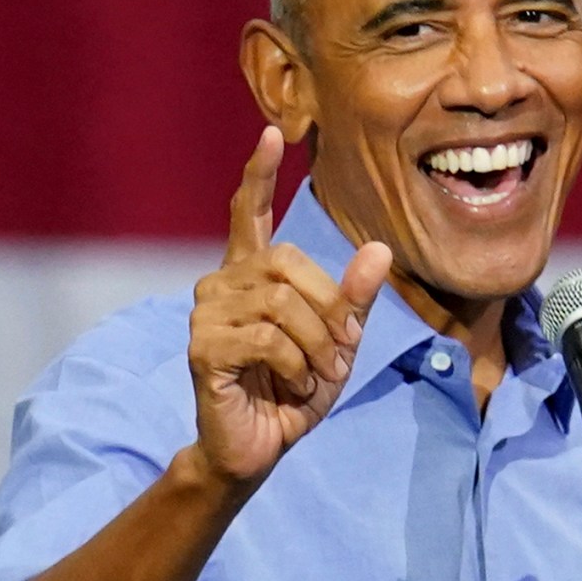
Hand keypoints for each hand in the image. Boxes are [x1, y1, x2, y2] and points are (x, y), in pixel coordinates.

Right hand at [185, 126, 392, 489]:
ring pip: (281, 304)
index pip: (248, 213)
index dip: (258, 174)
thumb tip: (379, 249)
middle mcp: (221, 284)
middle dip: (328, 312)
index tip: (269, 133)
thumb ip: (353, 299)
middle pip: (288, 263)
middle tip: (339, 355)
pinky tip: (294, 387)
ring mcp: (206, 313)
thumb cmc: (293, 393)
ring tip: (317, 377)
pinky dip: (295, 368)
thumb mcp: (337, 344)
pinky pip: (266, 340)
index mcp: (251, 276)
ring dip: (316, 347)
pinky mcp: (202, 347)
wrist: (259, 448)